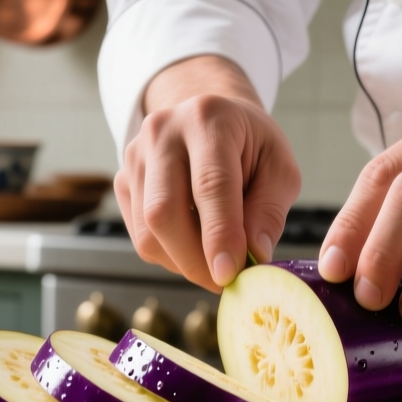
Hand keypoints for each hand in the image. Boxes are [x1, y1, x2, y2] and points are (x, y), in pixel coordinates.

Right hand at [116, 55, 301, 291]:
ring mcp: (134, 157)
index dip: (219, 234)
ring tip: (215, 262)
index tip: (231, 274)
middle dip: (196, 260)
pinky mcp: (122, 182)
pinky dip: (170, 255)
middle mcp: (162, 132)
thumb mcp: (279, 167)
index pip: (210, 184)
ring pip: (148, 232)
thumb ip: (269, 211)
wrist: (210, 119)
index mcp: (208, 119)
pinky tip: (195, 245)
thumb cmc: (250, 145)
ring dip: (184, 262)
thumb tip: (253, 256)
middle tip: (226, 282)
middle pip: (164, 211)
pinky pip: (141, 236)